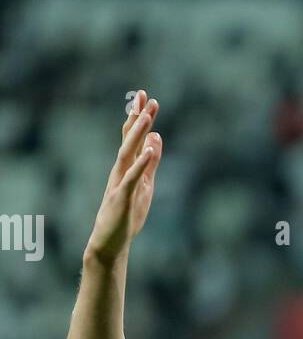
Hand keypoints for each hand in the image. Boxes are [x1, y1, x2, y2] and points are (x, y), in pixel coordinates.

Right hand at [85, 91, 161, 263]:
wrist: (109, 242)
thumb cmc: (126, 215)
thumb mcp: (145, 185)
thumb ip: (151, 164)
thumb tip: (157, 138)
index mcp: (127, 168)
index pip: (133, 138)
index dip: (139, 118)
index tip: (146, 97)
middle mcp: (120, 171)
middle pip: (129, 140)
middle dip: (137, 118)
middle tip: (144, 96)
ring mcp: (119, 183)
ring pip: (127, 153)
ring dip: (137, 134)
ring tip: (147, 116)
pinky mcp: (121, 197)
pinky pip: (132, 178)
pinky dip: (141, 164)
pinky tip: (150, 150)